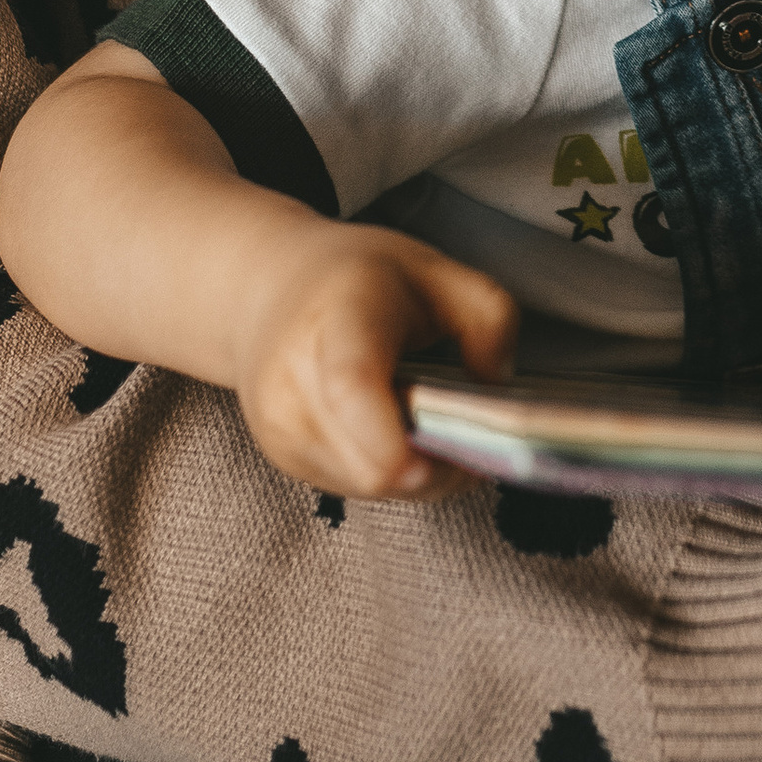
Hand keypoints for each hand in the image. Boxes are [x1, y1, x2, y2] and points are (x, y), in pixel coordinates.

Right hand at [231, 225, 516, 501]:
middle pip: (370, 463)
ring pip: (368, 486)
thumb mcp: (440, 272)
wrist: (268, 288)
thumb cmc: (357, 278)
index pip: (352, 388)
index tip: (438, 459)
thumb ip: (491, 320)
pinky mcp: (281, 453)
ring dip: (413, 473)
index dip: (394, 440)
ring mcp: (280, 422)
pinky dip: (386, 472)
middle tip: (466, 434)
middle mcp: (294, 376)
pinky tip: (394, 432)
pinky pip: (351, 488)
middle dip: (435, 465)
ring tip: (427, 423)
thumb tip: (494, 387)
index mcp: (339, 316)